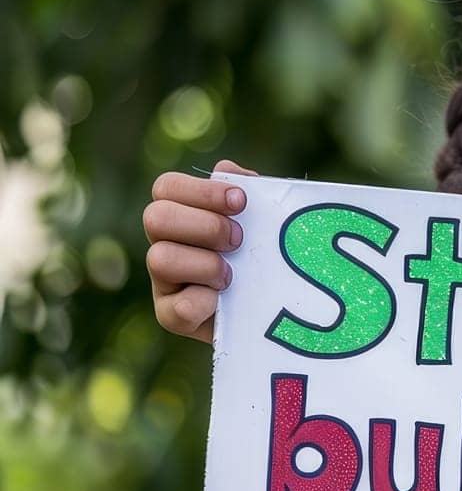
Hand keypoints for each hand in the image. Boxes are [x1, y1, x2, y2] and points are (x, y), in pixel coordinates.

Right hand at [143, 158, 257, 342]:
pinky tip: (223, 301)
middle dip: (204, 226)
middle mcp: (165, 244)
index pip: (167, 187)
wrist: (276, 312)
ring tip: (232, 275)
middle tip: (238, 240)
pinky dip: (203, 302)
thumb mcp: (262, 223)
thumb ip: (248, 193)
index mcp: (181, 215)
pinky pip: (176, 308)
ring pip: (159, 259)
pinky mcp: (173, 316)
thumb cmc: (264, 259)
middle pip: (156, 218)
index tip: (240, 202)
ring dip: (204, 264)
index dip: (201, 191)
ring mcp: (164, 282)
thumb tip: (230, 174)